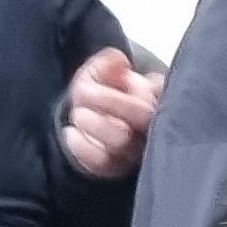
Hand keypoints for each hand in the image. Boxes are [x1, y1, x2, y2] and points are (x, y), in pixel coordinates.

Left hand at [61, 45, 157, 180]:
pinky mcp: (113, 167)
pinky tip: (71, 133)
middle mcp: (148, 128)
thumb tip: (117, 59)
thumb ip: (109, 63)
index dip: (133, 84)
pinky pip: (101, 162)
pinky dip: (82, 146)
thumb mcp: (104, 74)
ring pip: (121, 141)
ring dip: (95, 124)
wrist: (94, 127)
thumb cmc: (105, 98)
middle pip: (142, 115)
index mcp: (153, 102)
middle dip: (109, 100)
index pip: (156, 91)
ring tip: (79, 114)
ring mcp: (132, 150)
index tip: (117, 73)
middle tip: (83, 91)